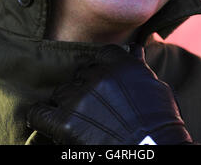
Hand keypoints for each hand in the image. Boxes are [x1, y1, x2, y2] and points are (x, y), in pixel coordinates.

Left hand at [26, 44, 192, 144]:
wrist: (153, 153)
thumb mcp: (156, 88)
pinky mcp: (65, 122)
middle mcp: (98, 76)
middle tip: (94, 105)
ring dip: (68, 103)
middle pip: (81, 74)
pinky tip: (47, 121)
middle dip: (85, 87)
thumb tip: (136, 48)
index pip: (102, 54)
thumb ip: (139, 67)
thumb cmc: (161, 124)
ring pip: (62, 92)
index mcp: (121, 65)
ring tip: (77, 118)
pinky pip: (39, 113)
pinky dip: (41, 117)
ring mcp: (80, 98)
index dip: (102, 67)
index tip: (104, 79)